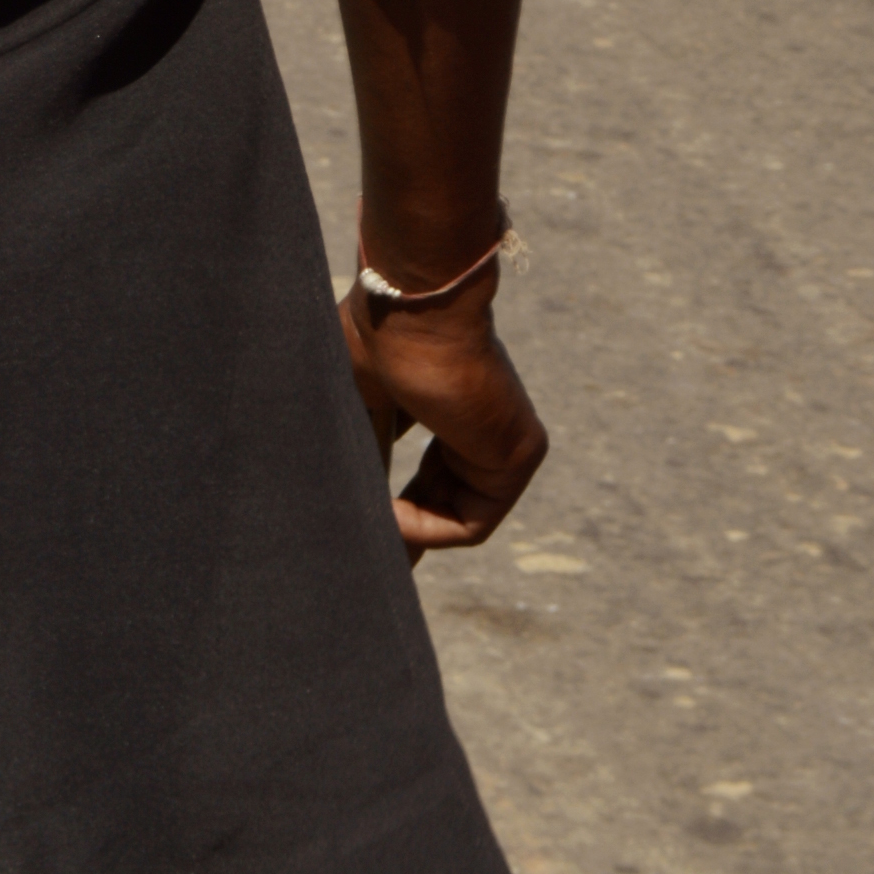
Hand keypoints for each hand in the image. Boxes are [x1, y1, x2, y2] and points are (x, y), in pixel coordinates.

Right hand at [340, 270, 546, 560]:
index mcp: (450, 398)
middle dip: (407, 530)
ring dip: (406, 527)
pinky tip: (386, 516)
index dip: (400, 502)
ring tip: (364, 530)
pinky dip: (426, 527)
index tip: (373, 533)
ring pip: (456, 512)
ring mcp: (507, 439)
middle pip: (445, 496)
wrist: (414, 307)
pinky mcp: (519, 455)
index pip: (433, 467)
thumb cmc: (379, 337)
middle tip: (374, 566)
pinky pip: (471, 520)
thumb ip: (367, 456)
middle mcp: (485, 419)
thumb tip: (354, 512)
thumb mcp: (361, 403)